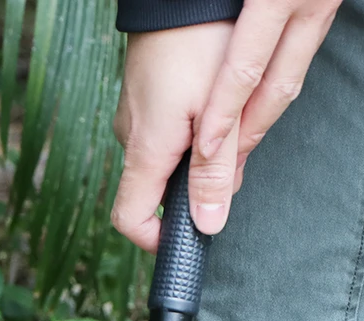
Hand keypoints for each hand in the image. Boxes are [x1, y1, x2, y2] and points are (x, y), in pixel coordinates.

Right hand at [112, 0, 341, 251]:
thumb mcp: (222, 112)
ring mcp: (134, 113)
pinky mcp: (144, 94)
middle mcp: (131, 134)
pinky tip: (212, 98)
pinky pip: (167, 130)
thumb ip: (215, 172)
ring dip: (200, 155)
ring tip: (227, 116)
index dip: (155, 239)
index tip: (187, 237)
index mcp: (146, 147)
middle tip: (233, 153)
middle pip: (158, 189)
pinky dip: (193, 129)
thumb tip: (208, 225)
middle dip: (198, 187)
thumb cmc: (205, 37)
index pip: (130, 218)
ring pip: (167, 158)